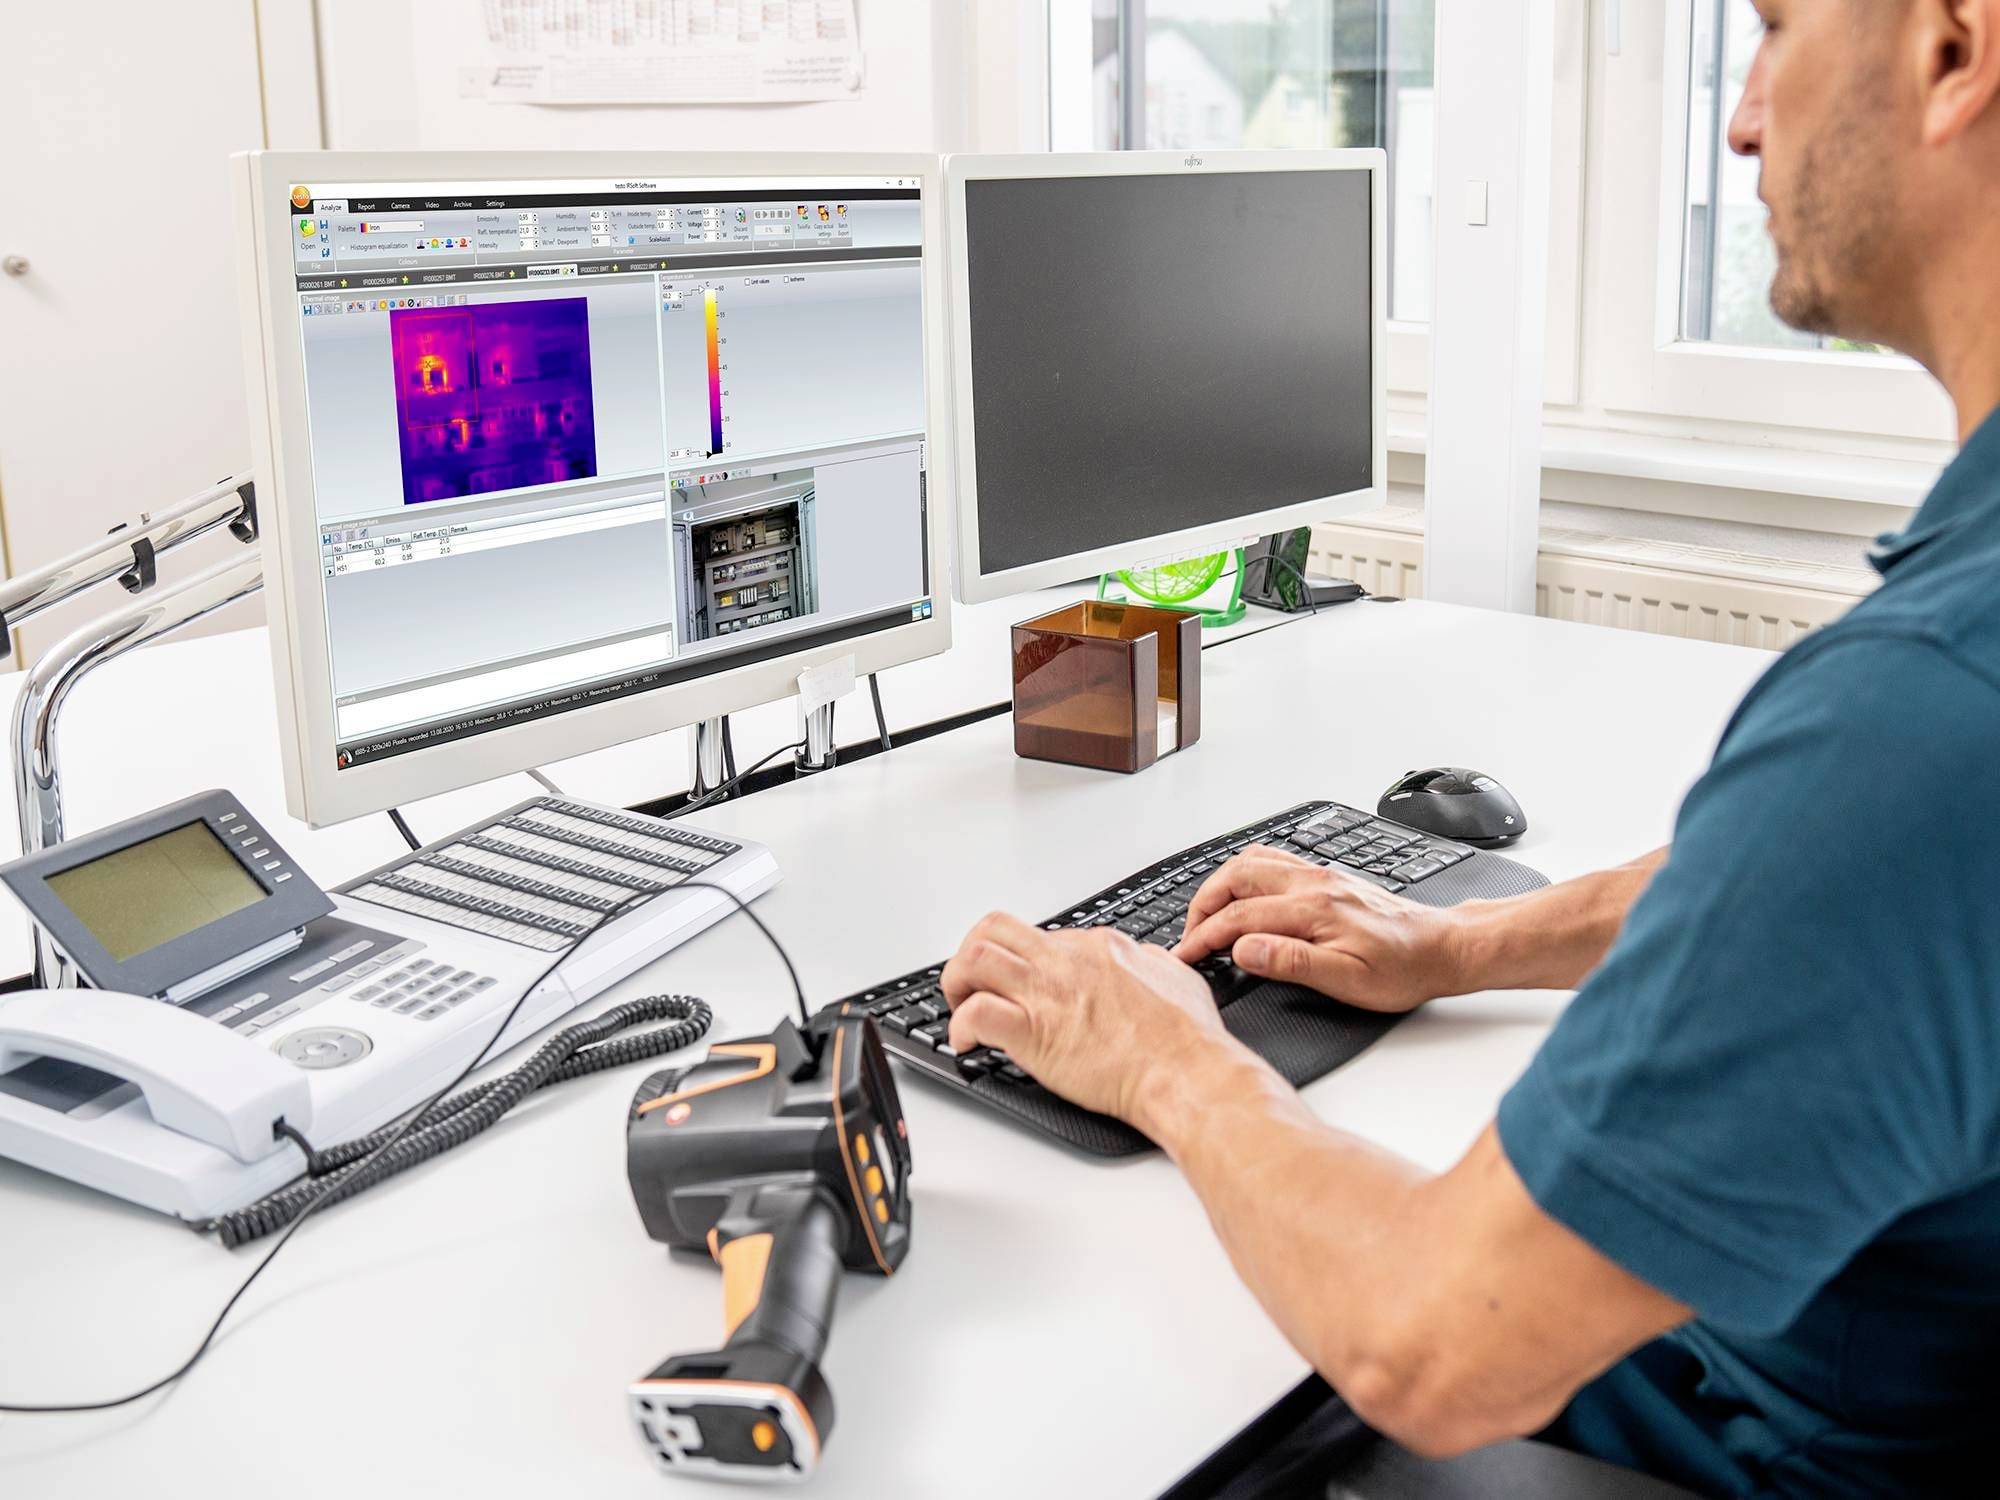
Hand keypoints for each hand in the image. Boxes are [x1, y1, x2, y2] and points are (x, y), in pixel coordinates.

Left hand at [941, 912, 1240, 1125]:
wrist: (1185, 1073)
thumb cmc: (1186, 1037)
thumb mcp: (1177, 976)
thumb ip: (1153, 962)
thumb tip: (1146, 958)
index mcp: (1098, 947)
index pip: (1041, 937)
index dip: (1023, 962)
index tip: (1021, 985)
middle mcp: (1065, 962)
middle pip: (994, 928)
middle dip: (973, 953)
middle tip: (974, 985)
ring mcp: (1046, 993)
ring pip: (974, 957)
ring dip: (957, 982)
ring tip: (960, 1007)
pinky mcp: (1031, 1032)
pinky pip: (976, 1014)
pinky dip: (961, 1028)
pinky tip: (967, 1043)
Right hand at [1174, 845, 1469, 1012]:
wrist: (1442, 948)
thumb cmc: (1403, 969)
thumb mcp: (1348, 980)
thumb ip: (1291, 961)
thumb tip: (1244, 948)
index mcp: (1314, 908)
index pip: (1240, 917)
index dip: (1204, 938)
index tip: (1186, 957)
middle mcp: (1313, 883)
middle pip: (1236, 877)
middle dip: (1203, 905)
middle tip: (1190, 936)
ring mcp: (1320, 875)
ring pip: (1252, 863)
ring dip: (1220, 886)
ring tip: (1207, 916)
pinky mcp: (1327, 877)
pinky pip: (1273, 861)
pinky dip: (1244, 874)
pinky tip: (1241, 893)